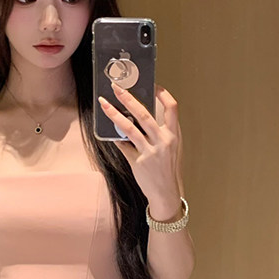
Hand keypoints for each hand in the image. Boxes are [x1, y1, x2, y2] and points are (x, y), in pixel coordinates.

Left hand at [98, 83, 183, 218]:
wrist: (166, 193)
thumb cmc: (168, 168)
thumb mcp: (172, 148)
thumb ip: (161, 132)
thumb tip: (141, 115)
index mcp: (174, 135)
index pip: (172, 107)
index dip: (162, 93)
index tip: (152, 84)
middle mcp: (163, 141)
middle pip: (145, 114)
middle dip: (128, 99)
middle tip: (116, 87)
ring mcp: (150, 152)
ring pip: (130, 128)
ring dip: (114, 114)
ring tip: (104, 104)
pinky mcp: (138, 162)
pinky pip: (123, 145)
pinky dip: (115, 137)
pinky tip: (106, 130)